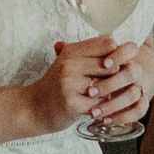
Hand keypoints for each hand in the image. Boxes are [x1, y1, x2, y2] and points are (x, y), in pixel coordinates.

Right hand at [28, 36, 147, 139]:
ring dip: (108, 94)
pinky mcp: (71, 103)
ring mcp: (69, 83)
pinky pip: (99, 104)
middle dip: (117, 77)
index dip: (119, 53)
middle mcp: (70, 64)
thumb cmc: (57, 85)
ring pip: (107, 86)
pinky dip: (101, 108)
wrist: (34, 107)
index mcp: (72, 51)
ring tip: (102, 98)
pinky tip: (95, 110)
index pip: (108, 42)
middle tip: (115, 85)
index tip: (118, 64)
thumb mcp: (69, 62)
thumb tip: (118, 43)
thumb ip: (90, 53)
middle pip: (111, 65)